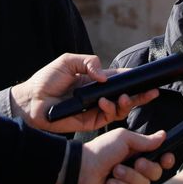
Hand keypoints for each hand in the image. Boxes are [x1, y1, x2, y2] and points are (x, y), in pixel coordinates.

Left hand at [7, 53, 158, 132]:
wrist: (31, 100)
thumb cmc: (46, 79)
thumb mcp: (67, 61)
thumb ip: (88, 62)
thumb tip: (104, 75)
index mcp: (94, 80)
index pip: (119, 80)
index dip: (134, 80)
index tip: (148, 78)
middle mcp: (98, 95)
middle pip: (125, 96)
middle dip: (140, 95)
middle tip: (152, 92)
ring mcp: (95, 109)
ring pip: (119, 109)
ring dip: (126, 103)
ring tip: (125, 97)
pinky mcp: (89, 122)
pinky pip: (107, 118)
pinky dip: (110, 110)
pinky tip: (107, 102)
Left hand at [76, 129, 176, 183]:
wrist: (82, 167)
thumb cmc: (101, 149)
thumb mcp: (124, 138)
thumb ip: (145, 140)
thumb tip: (163, 135)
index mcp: (137, 153)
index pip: (159, 159)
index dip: (166, 160)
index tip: (166, 158)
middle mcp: (135, 168)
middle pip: (156, 173)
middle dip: (147, 168)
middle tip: (137, 163)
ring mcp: (128, 183)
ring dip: (129, 176)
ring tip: (114, 171)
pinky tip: (109, 182)